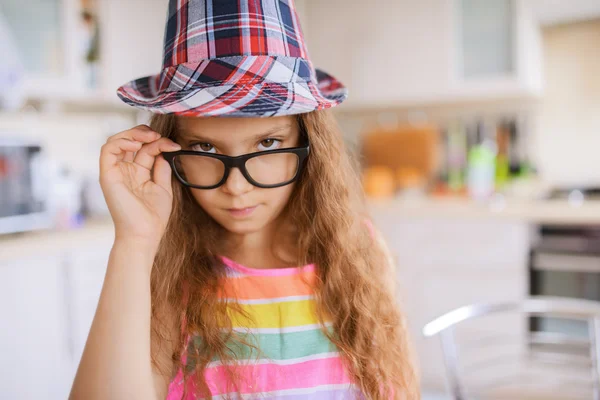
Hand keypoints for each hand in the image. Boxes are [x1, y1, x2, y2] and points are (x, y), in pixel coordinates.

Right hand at [99, 125, 180, 246]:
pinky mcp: (107, 175)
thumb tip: (162, 152)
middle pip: (129, 141)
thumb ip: (161, 169)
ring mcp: (115, 172)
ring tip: (149, 137)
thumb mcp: (163, 188)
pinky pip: (107, 150)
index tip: (174, 145)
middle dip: (144, 132)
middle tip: (158, 135)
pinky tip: (136, 144)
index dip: (160, 142)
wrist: (144, 234)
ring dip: (133, 133)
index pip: (146, 149)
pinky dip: (121, 141)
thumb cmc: (153, 216)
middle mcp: (125, 170)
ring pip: (116, 141)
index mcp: (138, 173)